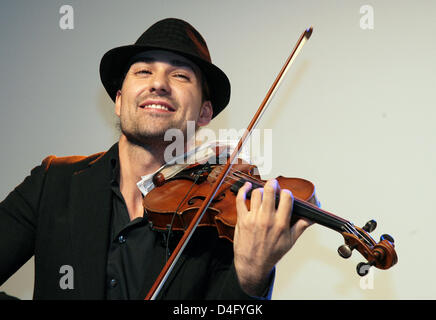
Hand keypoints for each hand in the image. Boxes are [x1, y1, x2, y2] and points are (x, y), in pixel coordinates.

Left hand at [233, 179, 311, 295]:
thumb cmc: (271, 254)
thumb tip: (311, 217)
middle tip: (274, 184)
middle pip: (270, 191)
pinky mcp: (242, 219)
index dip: (287, 193)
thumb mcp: (290, 241)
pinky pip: (241, 200)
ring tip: (263, 191)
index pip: (286, 198)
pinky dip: (243, 190)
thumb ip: (301, 226)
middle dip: (273, 184)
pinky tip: (247, 186)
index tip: (285, 194)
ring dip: (261, 189)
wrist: (252, 265)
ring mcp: (253, 218)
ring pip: (257, 193)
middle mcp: (267, 219)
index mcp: (281, 224)